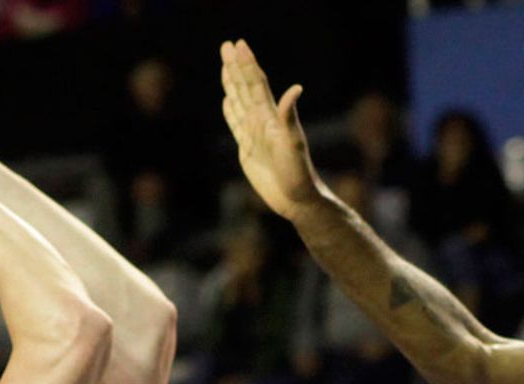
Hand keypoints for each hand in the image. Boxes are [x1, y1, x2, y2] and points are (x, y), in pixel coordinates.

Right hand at [220, 39, 323, 220]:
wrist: (296, 199)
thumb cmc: (298, 173)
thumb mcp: (294, 144)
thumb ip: (290, 116)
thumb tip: (296, 88)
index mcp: (271, 117)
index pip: (256, 85)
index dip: (247, 65)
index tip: (238, 44)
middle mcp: (262, 122)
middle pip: (245, 88)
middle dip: (236, 67)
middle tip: (227, 45)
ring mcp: (254, 134)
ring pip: (239, 102)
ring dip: (232, 84)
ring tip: (225, 65)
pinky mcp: (247, 149)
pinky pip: (236, 124)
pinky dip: (230, 110)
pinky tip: (228, 100)